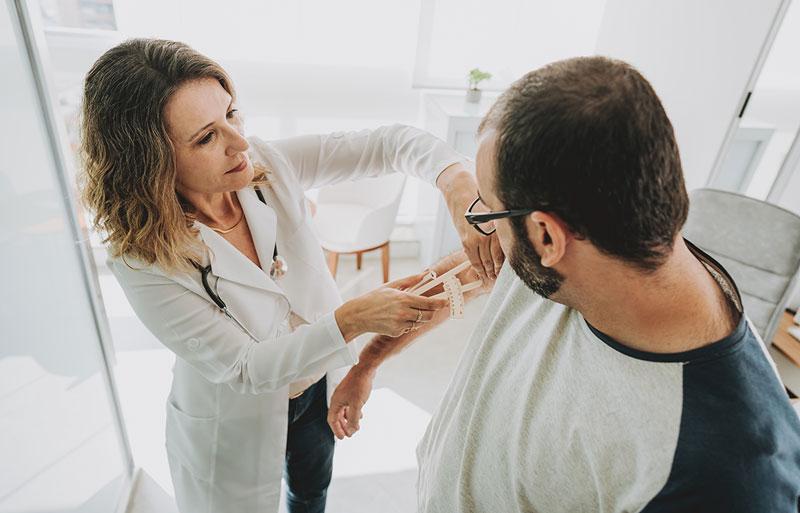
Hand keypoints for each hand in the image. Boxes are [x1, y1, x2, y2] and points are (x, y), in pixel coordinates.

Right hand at [328, 365, 374, 438]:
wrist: (365, 369)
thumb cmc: (359, 383)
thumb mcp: (357, 405)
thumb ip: (353, 419)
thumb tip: (351, 430)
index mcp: (335, 402)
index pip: (332, 420)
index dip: (337, 430)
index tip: (342, 437)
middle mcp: (338, 399)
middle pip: (337, 417)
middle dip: (343, 426)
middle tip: (349, 434)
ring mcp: (344, 395)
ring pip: (344, 412)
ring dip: (349, 420)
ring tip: (355, 426)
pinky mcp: (350, 392)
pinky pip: (349, 406)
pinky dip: (353, 412)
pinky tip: (359, 415)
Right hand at [335, 272, 448, 340]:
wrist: (359, 315)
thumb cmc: (375, 297)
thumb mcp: (391, 285)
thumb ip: (411, 280)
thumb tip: (426, 273)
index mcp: (403, 298)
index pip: (428, 303)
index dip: (439, 303)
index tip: (447, 302)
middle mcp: (403, 312)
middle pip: (428, 315)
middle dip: (432, 312)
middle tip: (431, 308)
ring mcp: (400, 324)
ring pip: (419, 323)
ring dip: (419, 318)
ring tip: (407, 311)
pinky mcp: (396, 332)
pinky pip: (408, 328)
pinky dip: (407, 324)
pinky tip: (395, 319)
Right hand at [437, 164, 504, 281]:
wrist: (458, 189)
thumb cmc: (478, 196)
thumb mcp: (494, 210)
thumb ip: (501, 225)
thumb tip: (510, 240)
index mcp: (498, 226)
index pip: (504, 251)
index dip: (506, 264)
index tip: (508, 272)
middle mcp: (488, 233)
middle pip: (495, 259)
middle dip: (498, 271)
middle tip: (500, 279)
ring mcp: (476, 238)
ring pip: (484, 261)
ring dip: (488, 271)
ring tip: (491, 279)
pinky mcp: (465, 239)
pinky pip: (473, 258)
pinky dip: (478, 267)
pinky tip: (482, 273)